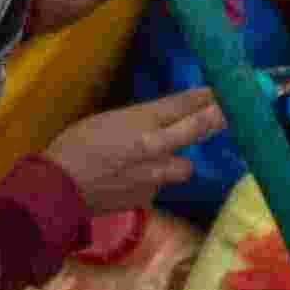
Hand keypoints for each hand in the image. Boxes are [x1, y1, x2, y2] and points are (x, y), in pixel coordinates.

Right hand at [44, 90, 226, 215]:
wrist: (58, 189)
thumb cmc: (73, 145)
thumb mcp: (105, 120)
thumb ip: (139, 120)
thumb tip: (162, 119)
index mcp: (141, 120)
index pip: (183, 104)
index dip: (207, 96)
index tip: (225, 91)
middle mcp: (156, 145)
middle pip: (198, 128)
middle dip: (218, 118)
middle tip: (231, 112)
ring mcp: (156, 174)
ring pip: (183, 166)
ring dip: (177, 161)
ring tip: (159, 159)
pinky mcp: (149, 197)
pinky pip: (160, 185)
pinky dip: (153, 181)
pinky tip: (133, 180)